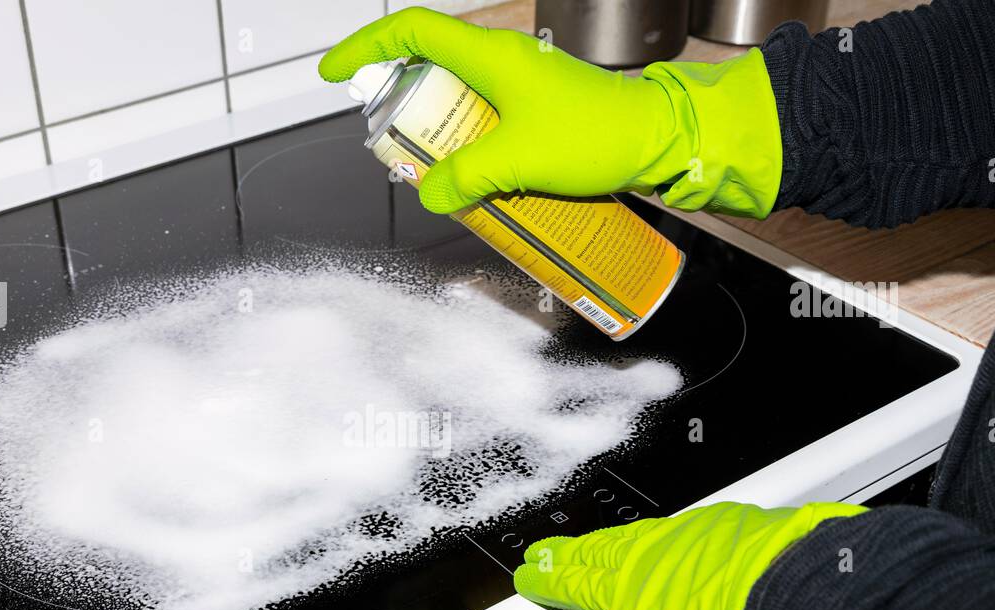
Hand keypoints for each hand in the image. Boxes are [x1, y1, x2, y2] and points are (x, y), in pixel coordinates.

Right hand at [318, 6, 782, 216]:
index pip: (412, 32)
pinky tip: (477, 183)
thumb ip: (465, 177)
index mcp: (491, 56)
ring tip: (439, 177)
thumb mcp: (519, 160)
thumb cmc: (598, 135)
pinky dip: (471, 150)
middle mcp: (502, 63)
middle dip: (403, 112)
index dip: (367, 47)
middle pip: (428, 72)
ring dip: (440, 140)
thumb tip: (430, 192)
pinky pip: (486, 124)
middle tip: (396, 150)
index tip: (337, 73)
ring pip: (457, 104)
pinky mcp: (534, 111)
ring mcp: (519, 85)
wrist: (657, 140)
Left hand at [512, 501, 866, 609]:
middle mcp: (664, 556)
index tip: (619, 543)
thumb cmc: (808, 563)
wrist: (794, 587)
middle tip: (548, 550)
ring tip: (532, 579)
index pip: (655, 538)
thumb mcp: (804, 537)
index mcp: (703, 532)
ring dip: (555, 583)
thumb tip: (840, 539)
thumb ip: (806, 541)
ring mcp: (641, 594)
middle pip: (606, 551)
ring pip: (583, 585)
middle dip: (576, 552)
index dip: (631, 542)